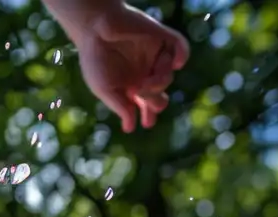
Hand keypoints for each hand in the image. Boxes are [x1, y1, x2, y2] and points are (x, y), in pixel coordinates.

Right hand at [73, 4, 189, 131]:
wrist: (96, 28)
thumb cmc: (95, 60)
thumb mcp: (104, 89)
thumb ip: (119, 106)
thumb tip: (130, 127)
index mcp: (130, 87)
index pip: (146, 105)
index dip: (149, 115)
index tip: (147, 123)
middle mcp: (144, 73)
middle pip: (160, 93)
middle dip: (155, 101)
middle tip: (142, 95)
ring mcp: (154, 55)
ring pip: (168, 75)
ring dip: (160, 82)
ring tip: (145, 82)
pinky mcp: (161, 37)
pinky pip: (180, 47)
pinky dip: (182, 55)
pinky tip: (176, 63)